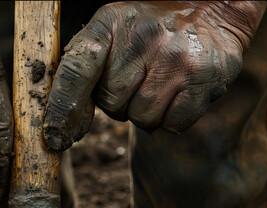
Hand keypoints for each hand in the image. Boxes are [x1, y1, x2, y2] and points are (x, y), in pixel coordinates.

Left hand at [44, 1, 266, 150]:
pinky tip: (177, 94)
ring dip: (145, 113)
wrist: (211, 12)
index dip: (61, 106)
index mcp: (111, 22)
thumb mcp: (113, 29)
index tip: (55, 135)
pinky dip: (172, 119)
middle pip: (110, 102)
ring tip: (157, 84)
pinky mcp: (203, 79)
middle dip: (118, 102)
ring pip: (141, 118)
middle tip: (136, 80)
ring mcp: (175, 58)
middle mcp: (143, 37)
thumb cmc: (149, 31)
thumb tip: (65, 116)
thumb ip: (87, 64)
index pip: (76, 68)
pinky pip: (172, 124)